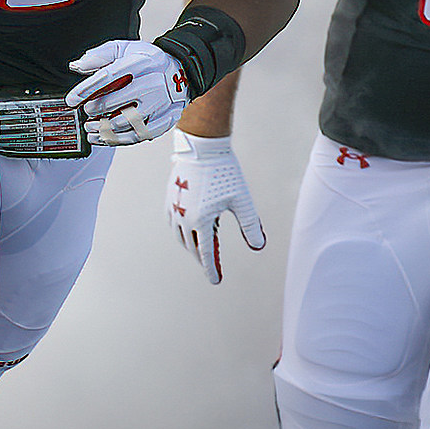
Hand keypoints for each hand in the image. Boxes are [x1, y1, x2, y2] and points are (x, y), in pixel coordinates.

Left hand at [66, 39, 187, 146]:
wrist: (180, 72)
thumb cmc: (147, 62)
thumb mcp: (124, 49)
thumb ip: (100, 56)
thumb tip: (78, 65)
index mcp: (141, 62)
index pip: (109, 76)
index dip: (86, 89)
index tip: (71, 99)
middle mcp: (153, 83)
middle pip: (117, 101)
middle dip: (95, 109)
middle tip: (86, 111)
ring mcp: (161, 103)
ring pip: (127, 122)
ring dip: (104, 128)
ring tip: (91, 127)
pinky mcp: (165, 120)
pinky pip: (138, 136)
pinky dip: (117, 140)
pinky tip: (103, 137)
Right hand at [167, 131, 265, 283]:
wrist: (202, 147)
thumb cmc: (224, 172)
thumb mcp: (242, 200)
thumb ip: (251, 225)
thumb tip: (259, 246)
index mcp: (201, 220)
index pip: (206, 254)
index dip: (212, 270)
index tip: (216, 281)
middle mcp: (183, 217)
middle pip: (193, 247)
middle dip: (203, 258)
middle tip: (213, 266)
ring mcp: (174, 208)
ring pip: (180, 236)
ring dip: (191, 246)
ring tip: (202, 249)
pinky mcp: (170, 198)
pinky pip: (173, 223)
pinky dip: (181, 231)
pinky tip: (189, 229)